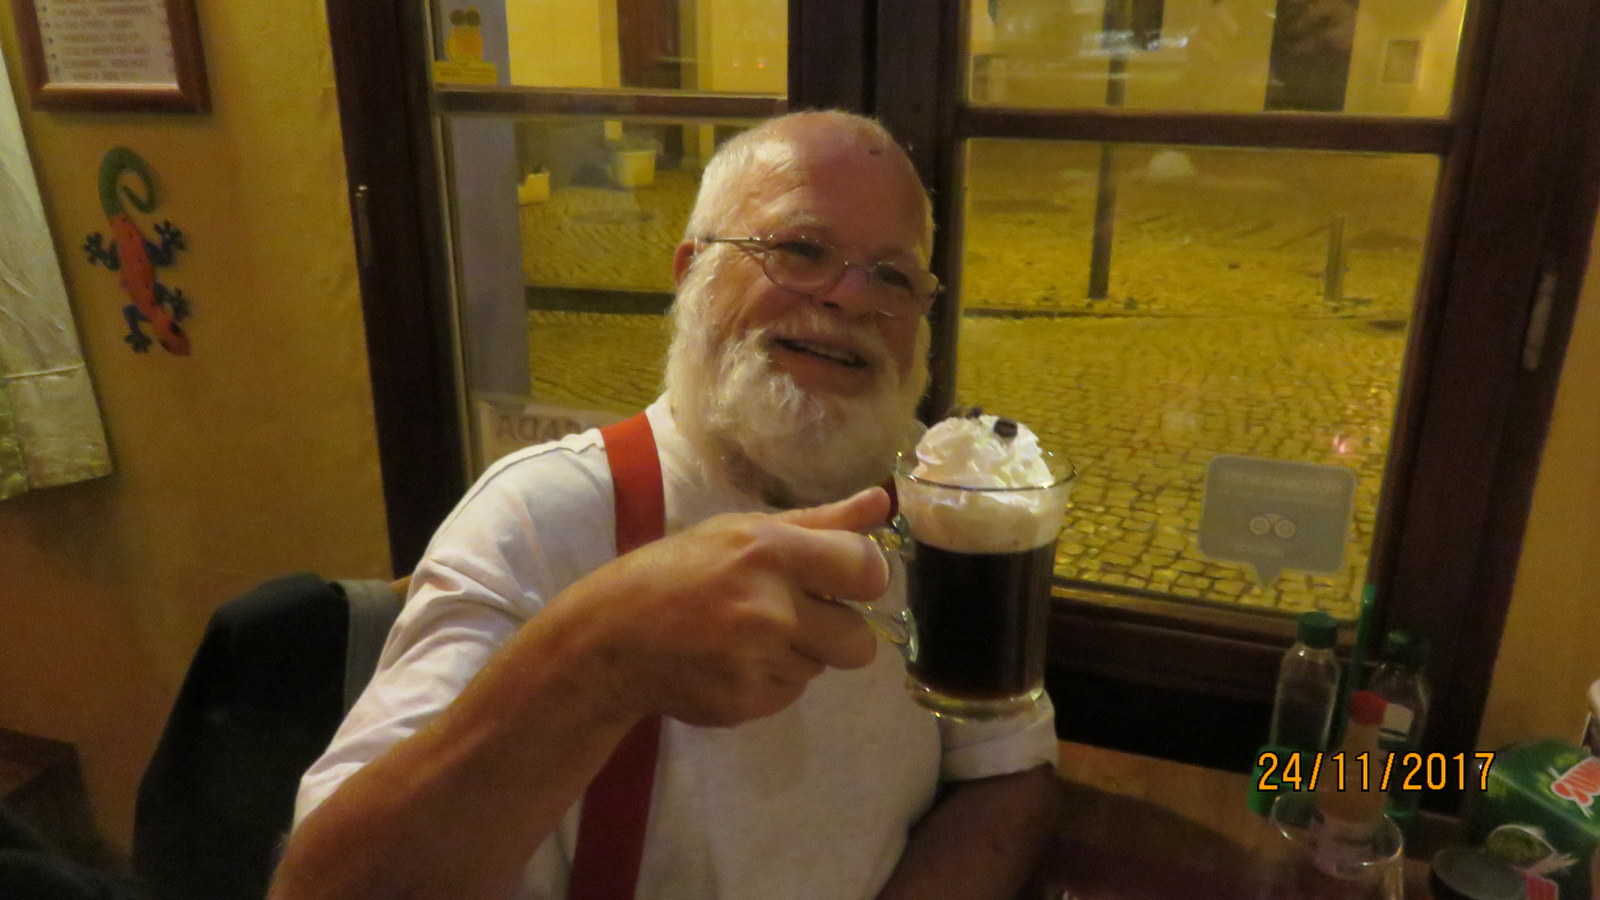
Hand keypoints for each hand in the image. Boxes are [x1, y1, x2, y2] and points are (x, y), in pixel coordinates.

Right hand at [555, 487, 891, 726]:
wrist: (610, 638)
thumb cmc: (679, 571)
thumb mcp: (742, 530)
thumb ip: (820, 522)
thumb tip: (883, 505)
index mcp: (770, 551)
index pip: (867, 570)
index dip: (863, 579)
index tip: (842, 581)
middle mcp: (770, 608)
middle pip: (860, 641)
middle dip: (836, 632)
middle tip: (793, 617)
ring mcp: (757, 661)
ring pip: (821, 667)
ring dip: (796, 653)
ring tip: (744, 636)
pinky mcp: (746, 702)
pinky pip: (790, 694)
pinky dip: (769, 680)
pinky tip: (730, 661)